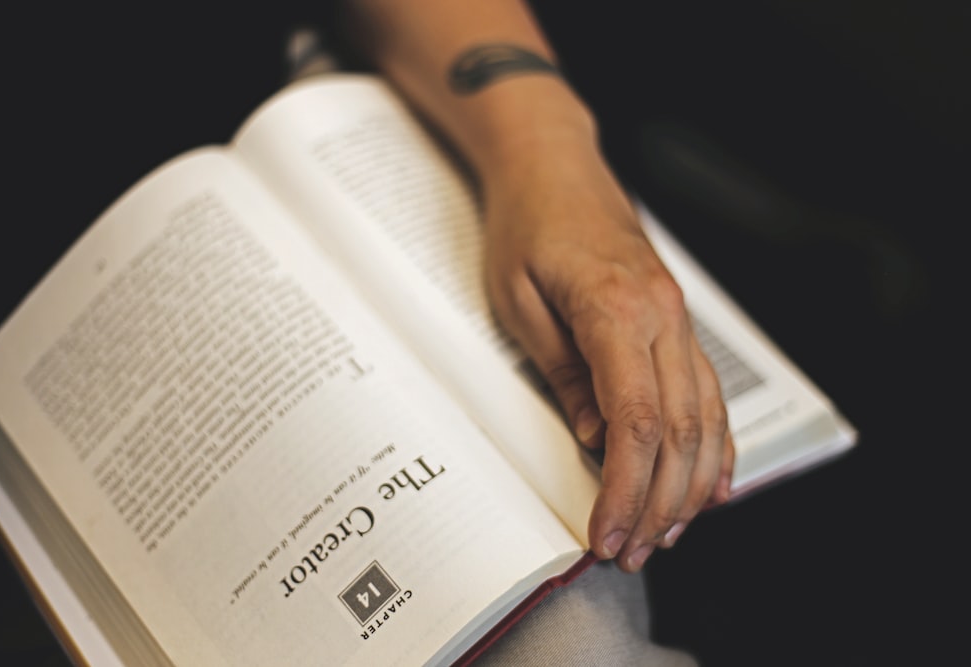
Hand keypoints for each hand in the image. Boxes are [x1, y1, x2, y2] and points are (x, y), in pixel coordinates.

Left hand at [480, 129, 734, 571]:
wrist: (554, 165)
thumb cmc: (525, 226)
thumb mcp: (518, 301)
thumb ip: (561, 371)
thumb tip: (596, 439)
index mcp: (616, 309)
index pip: (636, 421)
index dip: (627, 489)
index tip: (608, 533)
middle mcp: (662, 315)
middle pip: (678, 429)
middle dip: (657, 502)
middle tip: (631, 551)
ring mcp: (677, 316)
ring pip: (703, 416)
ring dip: (689, 483)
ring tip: (666, 533)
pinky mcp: (676, 319)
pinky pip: (706, 390)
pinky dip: (712, 442)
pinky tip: (710, 482)